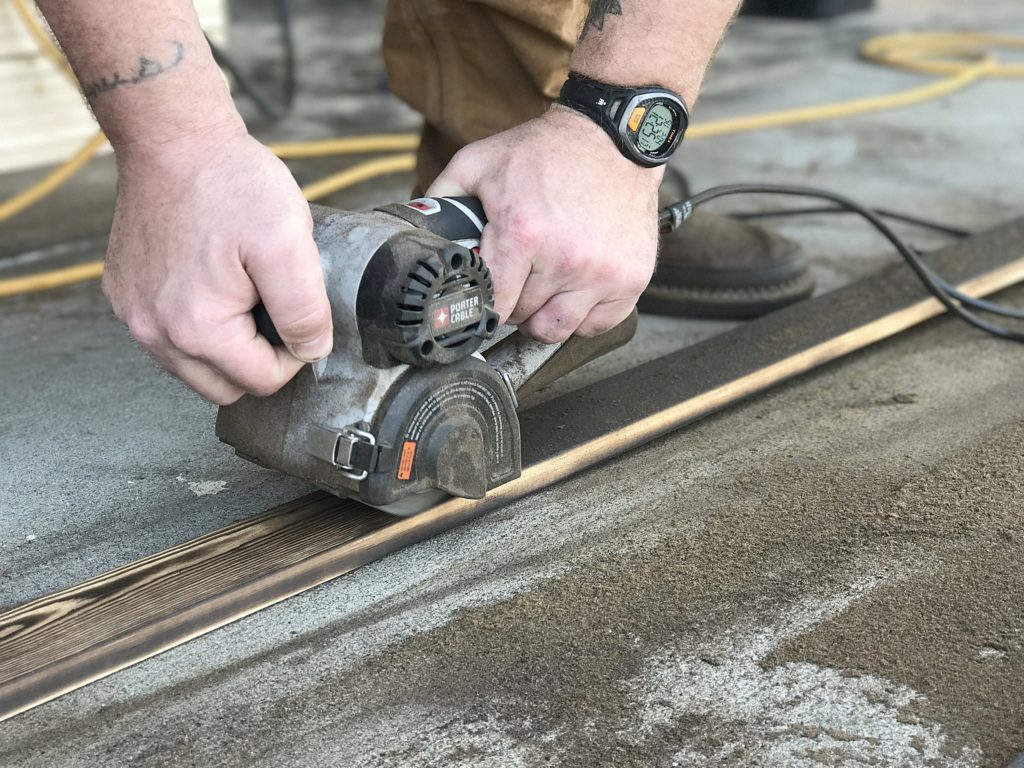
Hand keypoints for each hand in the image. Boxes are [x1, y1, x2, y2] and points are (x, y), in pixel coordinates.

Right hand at [103, 130, 331, 404]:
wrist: (174, 139)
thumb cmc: (229, 184)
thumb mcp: (288, 244)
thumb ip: (304, 310)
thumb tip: (311, 351)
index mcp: (197, 329)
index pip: (262, 382)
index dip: (293, 354)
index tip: (297, 313)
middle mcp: (155, 332)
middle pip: (225, 386)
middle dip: (257, 359)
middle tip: (271, 307)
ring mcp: (133, 315)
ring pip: (194, 368)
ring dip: (226, 346)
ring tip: (243, 293)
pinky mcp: (125, 295)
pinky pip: (167, 338)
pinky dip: (194, 325)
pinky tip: (212, 284)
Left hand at [427, 105, 663, 342]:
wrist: (615, 139)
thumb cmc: (549, 153)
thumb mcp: (478, 163)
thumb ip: (440, 199)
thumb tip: (414, 233)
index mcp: (523, 234)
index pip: (492, 305)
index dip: (482, 304)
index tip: (483, 297)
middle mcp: (566, 259)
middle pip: (522, 319)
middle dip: (513, 303)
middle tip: (517, 276)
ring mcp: (603, 274)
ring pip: (557, 330)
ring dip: (545, 315)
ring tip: (544, 285)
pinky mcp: (631, 280)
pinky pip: (597, 325)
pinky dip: (583, 315)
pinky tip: (575, 288)